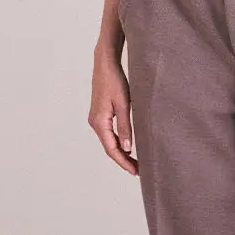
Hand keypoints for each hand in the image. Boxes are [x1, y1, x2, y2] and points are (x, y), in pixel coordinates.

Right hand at [88, 48, 137, 175]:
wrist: (105, 63)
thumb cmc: (114, 80)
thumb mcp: (124, 104)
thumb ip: (125, 127)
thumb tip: (127, 148)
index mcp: (99, 122)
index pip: (112, 149)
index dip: (124, 162)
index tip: (136, 171)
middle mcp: (95, 123)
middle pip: (109, 148)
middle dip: (123, 160)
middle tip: (139, 170)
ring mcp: (96, 119)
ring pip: (109, 141)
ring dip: (121, 152)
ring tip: (136, 161)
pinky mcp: (100, 114)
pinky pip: (108, 133)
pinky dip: (118, 142)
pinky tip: (127, 145)